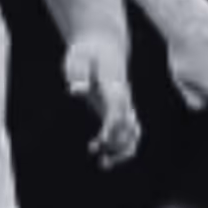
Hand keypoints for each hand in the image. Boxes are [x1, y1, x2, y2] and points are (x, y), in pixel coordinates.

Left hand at [63, 33, 139, 167]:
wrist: (101, 44)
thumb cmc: (86, 51)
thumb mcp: (79, 57)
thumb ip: (79, 72)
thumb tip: (75, 89)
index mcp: (114, 86)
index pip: (119, 110)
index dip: (113, 126)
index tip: (101, 139)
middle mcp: (123, 98)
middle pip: (129, 126)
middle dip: (117, 143)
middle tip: (98, 154)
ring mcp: (123, 104)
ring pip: (132, 133)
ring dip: (121, 150)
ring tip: (103, 163)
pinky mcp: (117, 109)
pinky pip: (126, 132)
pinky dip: (118, 145)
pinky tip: (100, 152)